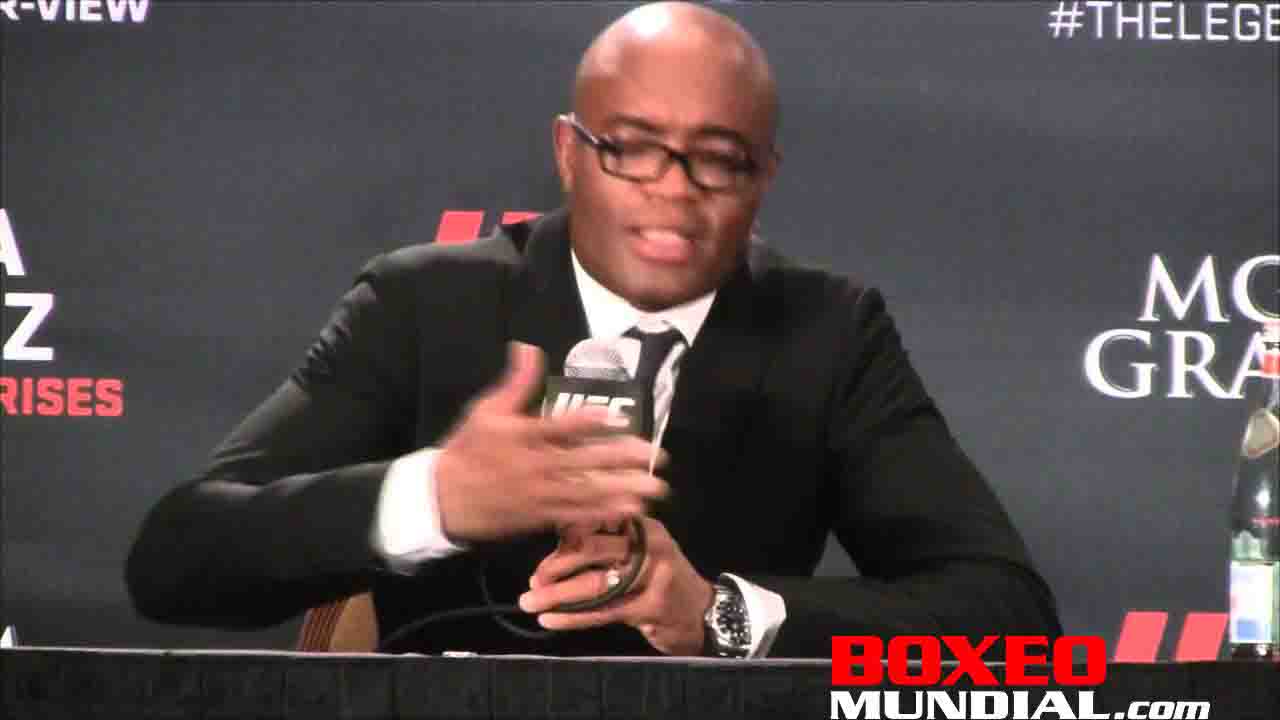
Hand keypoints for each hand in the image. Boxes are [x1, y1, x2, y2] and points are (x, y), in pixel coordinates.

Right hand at [432, 342, 668, 543]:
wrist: (445, 498)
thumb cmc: (469, 449)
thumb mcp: (486, 410)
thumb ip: (515, 382)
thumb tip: (527, 347)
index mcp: (522, 436)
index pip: (561, 427)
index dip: (591, 424)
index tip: (621, 420)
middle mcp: (534, 466)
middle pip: (584, 463)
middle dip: (622, 461)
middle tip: (657, 457)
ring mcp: (539, 495)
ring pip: (586, 493)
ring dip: (622, 490)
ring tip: (654, 487)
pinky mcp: (540, 516)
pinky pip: (576, 516)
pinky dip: (603, 513)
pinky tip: (629, 510)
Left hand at [518, 516, 714, 655]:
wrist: (703, 614)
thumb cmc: (661, 581)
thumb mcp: (638, 553)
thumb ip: (604, 546)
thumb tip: (555, 549)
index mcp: (641, 524)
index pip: (595, 520)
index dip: (564, 535)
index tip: (545, 552)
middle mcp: (649, 543)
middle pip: (592, 549)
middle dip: (555, 565)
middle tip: (533, 579)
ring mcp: (653, 575)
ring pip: (595, 583)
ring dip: (556, 594)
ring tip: (530, 601)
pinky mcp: (651, 606)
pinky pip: (603, 611)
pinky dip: (572, 616)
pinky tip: (550, 620)